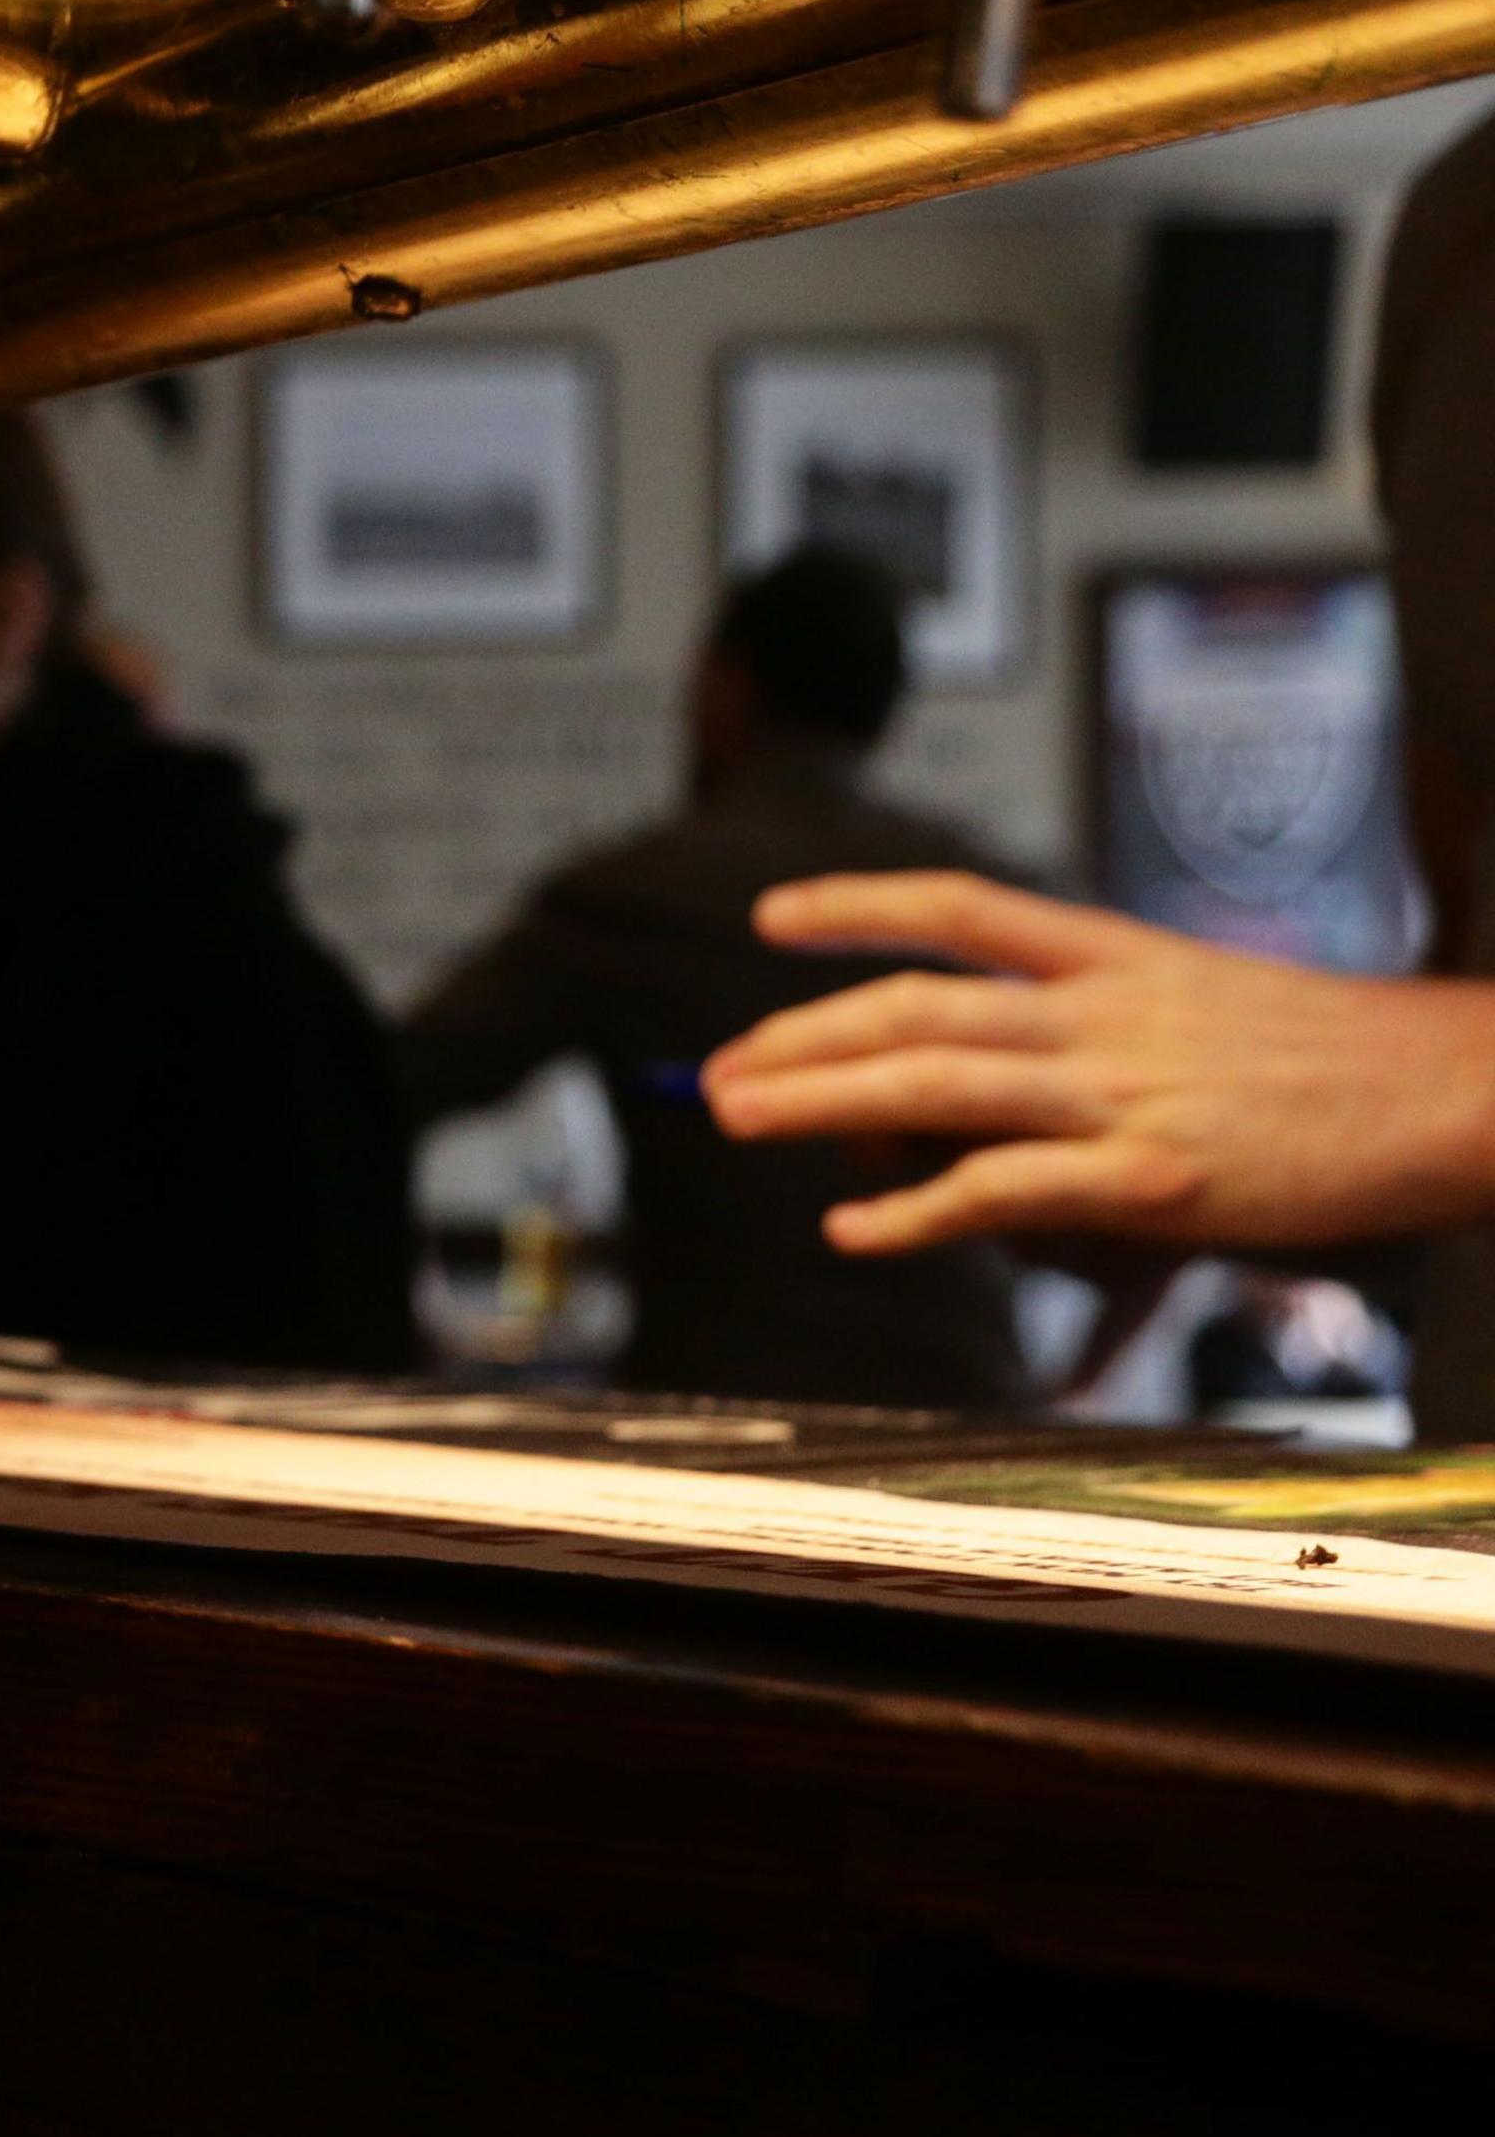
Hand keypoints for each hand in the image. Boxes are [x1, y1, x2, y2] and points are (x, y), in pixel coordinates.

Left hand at [704, 871, 1494, 1253]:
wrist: (1456, 1090)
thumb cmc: (1337, 1067)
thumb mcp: (1206, 1018)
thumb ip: (1100, 1046)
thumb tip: (1002, 1097)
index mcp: (1121, 961)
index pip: (962, 910)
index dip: (858, 909)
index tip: (771, 921)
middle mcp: (1107, 1015)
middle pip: (918, 1009)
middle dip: (801, 1038)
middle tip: (715, 1073)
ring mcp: (1126, 1094)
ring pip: (936, 1083)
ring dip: (819, 1103)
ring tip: (736, 1119)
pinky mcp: (1155, 1178)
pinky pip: (1005, 1189)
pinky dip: (916, 1210)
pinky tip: (853, 1227)